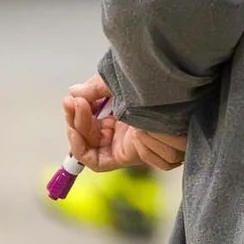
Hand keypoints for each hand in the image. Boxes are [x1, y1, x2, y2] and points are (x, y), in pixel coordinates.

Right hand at [63, 73, 186, 171]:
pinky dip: (81, 149)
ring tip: (79, 106)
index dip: (77, 113)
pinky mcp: (124, 156)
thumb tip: (73, 93)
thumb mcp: (120, 82)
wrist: (173, 93)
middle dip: (76, 118)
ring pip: (89, 145)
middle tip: (72, 102)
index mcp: (121, 114)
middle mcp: (120, 131)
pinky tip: (77, 132)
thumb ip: (97, 89)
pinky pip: (97, 160)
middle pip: (87, 134)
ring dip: (79, 127)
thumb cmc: (152, 86)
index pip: (90, 120)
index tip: (70, 99)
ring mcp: (122, 145)